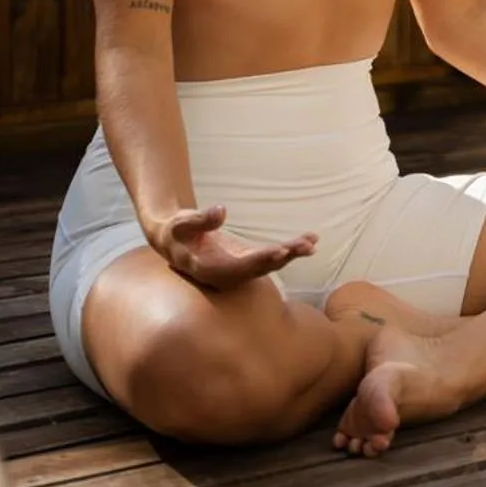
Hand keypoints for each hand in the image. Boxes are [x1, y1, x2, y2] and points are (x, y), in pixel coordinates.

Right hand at [148, 204, 317, 288]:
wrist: (173, 241)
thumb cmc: (176, 231)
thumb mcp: (181, 224)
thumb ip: (200, 220)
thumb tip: (220, 211)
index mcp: (210, 269)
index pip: (239, 267)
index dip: (260, 260)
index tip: (280, 251)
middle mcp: (227, 275)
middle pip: (260, 268)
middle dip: (284, 257)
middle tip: (307, 246)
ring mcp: (238, 269)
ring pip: (269, 265)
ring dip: (291, 254)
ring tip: (312, 242)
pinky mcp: (245, 260)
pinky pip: (270, 257)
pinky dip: (289, 250)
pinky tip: (308, 241)